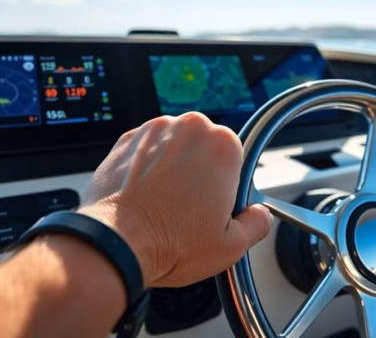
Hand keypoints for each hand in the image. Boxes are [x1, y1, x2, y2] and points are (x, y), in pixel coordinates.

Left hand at [79, 112, 272, 287]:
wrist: (115, 244)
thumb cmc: (169, 243)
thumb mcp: (232, 246)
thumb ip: (258, 224)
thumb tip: (260, 215)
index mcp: (222, 145)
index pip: (235, 156)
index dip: (225, 184)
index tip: (214, 203)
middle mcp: (188, 129)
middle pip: (202, 147)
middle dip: (198, 172)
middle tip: (187, 208)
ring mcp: (153, 131)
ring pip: (172, 147)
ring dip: (170, 169)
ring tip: (162, 205)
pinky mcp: (126, 140)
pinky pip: (145, 151)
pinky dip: (145, 169)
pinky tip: (144, 197)